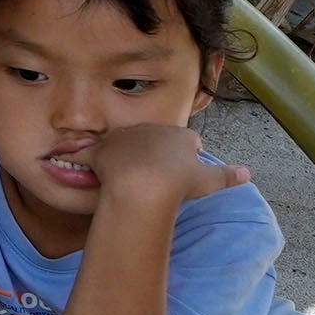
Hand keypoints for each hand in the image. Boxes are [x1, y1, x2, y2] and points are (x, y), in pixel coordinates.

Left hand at [87, 116, 249, 212]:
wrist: (147, 185)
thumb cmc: (180, 183)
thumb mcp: (209, 179)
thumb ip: (228, 175)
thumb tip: (248, 173)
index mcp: (177, 135)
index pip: (186, 141)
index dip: (187, 155)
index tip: (186, 169)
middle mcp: (149, 130)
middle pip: (152, 139)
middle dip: (153, 152)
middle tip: (155, 174)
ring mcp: (122, 139)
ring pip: (121, 143)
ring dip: (119, 153)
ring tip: (119, 172)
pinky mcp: (99, 152)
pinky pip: (84, 153)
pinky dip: (74, 157)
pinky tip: (65, 161)